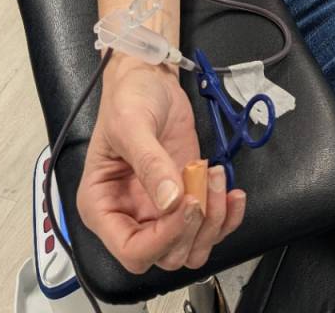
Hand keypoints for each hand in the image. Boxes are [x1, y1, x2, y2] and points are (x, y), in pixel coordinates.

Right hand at [77, 55, 246, 272]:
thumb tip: (170, 201)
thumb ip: (150, 163)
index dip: (162, 238)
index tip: (185, 204)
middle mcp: (130, 216)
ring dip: (213, 222)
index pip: (132, 251)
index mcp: (102, 206)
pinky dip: (226, 216)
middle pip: (166, 255)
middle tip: (203, 184)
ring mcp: (160, 211)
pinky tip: (232, 192)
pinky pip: (209, 228)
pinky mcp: (185, 198)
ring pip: (191, 248)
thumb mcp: (132, 125)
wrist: (150, 79)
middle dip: (192, 227)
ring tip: (217, 178)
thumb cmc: (128, 98)